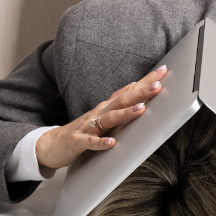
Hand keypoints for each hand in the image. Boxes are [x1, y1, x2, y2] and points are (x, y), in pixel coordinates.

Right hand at [35, 65, 167, 168]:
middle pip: (122, 101)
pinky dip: (100, 143)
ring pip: (108, 119)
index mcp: (106, 107)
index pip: (129, 91)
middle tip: (158, 84)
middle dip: (140, 92)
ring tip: (141, 109)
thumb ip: (118, 101)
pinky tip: (112, 143)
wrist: (51, 143)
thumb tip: (135, 85)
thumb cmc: (81, 130)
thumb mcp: (102, 114)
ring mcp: (87, 127)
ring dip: (125, 114)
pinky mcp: (77, 141)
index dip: (145, 81)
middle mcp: (98, 113)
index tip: (163, 71)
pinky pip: (90, 143)